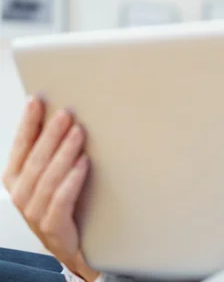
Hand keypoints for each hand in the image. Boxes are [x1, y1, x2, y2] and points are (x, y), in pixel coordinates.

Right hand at [1, 96, 98, 281]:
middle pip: (36, 160)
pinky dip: (72, 180)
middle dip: (51, 134)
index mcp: (15, 179)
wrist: (73, 247)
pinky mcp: (52, 227)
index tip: (38, 100)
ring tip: (79, 133)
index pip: (20, 146)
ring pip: (48, 178)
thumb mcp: (50, 177)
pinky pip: (61, 200)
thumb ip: (50, 153)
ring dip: (64, 153)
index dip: (28, 123)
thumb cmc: (61, 206)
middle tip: (66, 114)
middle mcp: (21, 194)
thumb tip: (63, 118)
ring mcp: (34, 212)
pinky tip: (84, 164)